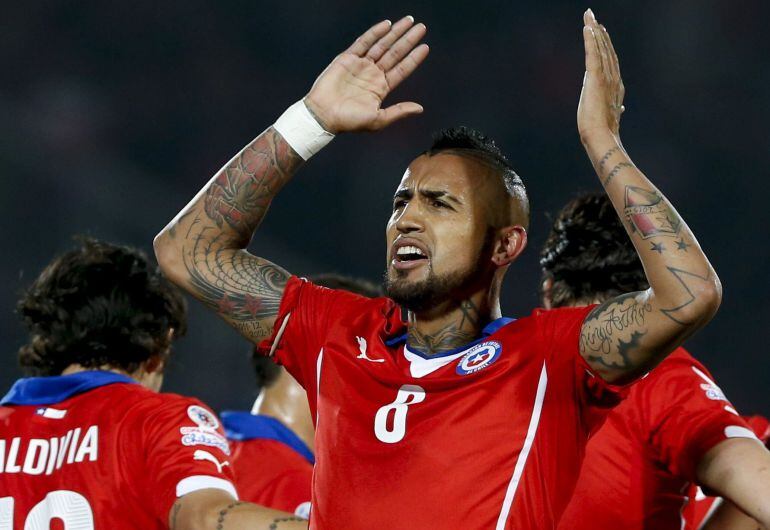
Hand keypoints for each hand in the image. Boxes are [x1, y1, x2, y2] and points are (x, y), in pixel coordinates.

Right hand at [304, 17, 428, 132]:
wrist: (324, 115)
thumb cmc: (349, 121)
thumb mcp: (378, 120)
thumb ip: (399, 111)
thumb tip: (420, 108)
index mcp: (381, 88)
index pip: (401, 69)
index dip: (413, 58)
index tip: (425, 47)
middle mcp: (373, 74)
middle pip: (395, 53)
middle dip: (408, 40)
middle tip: (421, 27)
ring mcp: (361, 65)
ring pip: (382, 44)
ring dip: (395, 33)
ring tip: (408, 21)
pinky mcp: (347, 58)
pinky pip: (364, 42)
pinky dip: (375, 33)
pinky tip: (387, 25)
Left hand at [577, 9, 623, 141]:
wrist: (601, 137)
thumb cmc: (603, 130)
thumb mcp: (609, 115)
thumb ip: (615, 108)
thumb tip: (621, 108)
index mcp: (615, 86)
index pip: (610, 60)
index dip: (606, 45)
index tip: (601, 32)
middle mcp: (613, 78)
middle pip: (606, 50)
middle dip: (600, 32)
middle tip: (593, 17)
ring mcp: (605, 77)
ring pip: (600, 49)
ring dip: (594, 31)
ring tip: (589, 17)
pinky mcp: (596, 79)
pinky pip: (593, 54)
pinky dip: (591, 40)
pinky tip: (588, 28)